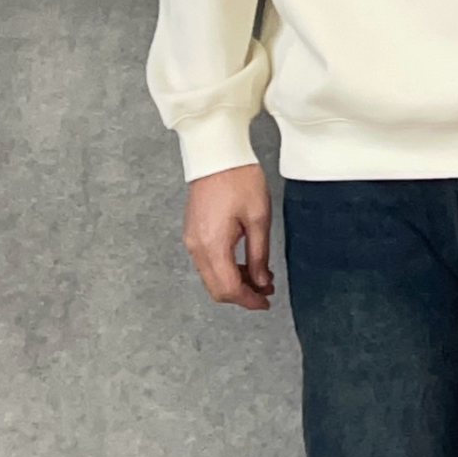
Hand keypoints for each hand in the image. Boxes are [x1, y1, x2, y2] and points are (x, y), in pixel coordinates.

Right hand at [183, 164, 274, 309]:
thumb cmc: (239, 179)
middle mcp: (196, 247)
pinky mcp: (192, 232)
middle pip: (216, 288)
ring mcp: (191, 240)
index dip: (249, 300)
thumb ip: (259, 255)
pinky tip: (243, 263)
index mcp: (213, 244)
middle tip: (266, 291)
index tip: (266, 302)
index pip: (228, 288)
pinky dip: (225, 269)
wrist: (216, 154)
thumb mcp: (258, 219)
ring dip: (234, 282)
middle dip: (242, 295)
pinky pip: (206, 262)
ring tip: (260, 276)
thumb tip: (261, 281)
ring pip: (211, 277)